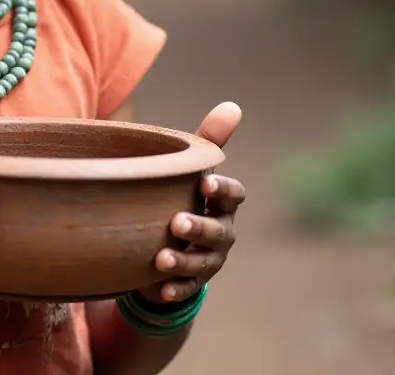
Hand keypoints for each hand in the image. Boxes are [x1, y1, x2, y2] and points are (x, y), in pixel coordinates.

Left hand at [140, 102, 244, 304]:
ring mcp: (209, 260)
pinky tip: (162, 288)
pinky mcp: (191, 282)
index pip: (234, 195)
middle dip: (200, 228)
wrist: (168, 242)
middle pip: (218, 232)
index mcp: (222, 202)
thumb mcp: (191, 169)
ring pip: (203, 263)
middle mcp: (222, 232)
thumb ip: (209, 142)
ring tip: (160, 258)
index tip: (204, 182)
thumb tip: (233, 105)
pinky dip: (176, 289)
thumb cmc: (181, 194)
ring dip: (184, 260)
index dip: (222, 189)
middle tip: (176, 223)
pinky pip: (187, 288)